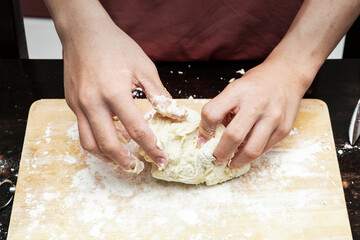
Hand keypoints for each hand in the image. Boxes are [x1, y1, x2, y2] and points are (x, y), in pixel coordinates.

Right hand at [63, 20, 177, 171]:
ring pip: (89, 144)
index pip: (136, 129)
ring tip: (124, 159)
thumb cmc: (115, 46)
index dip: (151, 147)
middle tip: (140, 167)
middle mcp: (93, 102)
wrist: (83, 32)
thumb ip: (160, 95)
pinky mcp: (71, 104)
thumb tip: (177, 114)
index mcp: (114, 92)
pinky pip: (82, 130)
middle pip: (109, 144)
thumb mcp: (143, 67)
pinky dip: (97, 141)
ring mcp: (78, 104)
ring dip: (107, 157)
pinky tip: (112, 138)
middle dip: (127, 161)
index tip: (161, 159)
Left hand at [198, 59, 312, 168]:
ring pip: (251, 150)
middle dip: (220, 153)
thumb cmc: (256, 84)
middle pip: (233, 136)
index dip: (204, 130)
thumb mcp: (234, 89)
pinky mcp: (284, 129)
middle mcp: (257, 105)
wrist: (287, 75)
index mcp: (238, 92)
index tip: (203, 139)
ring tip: (230, 162)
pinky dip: (252, 155)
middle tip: (215, 158)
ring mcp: (273, 118)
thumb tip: (207, 137)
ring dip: (237, 161)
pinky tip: (245, 153)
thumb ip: (221, 110)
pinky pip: (264, 149)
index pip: (212, 114)